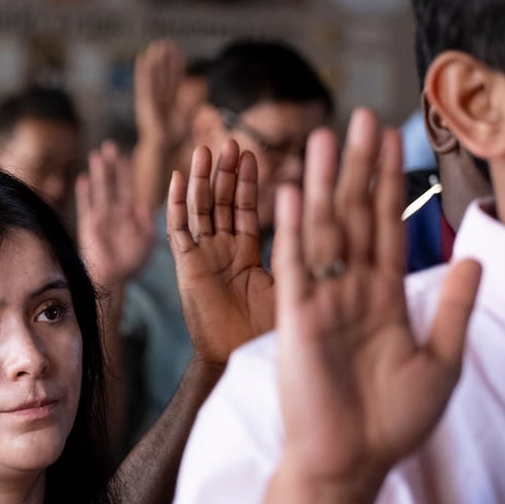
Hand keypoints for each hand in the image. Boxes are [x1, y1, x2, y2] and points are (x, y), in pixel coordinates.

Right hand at [76, 141, 153, 288]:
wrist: (112, 278)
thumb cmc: (131, 262)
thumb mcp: (147, 240)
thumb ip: (148, 221)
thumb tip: (146, 203)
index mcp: (130, 214)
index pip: (128, 187)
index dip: (126, 171)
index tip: (125, 154)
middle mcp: (115, 212)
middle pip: (114, 183)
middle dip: (112, 165)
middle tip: (111, 145)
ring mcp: (101, 217)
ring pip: (101, 189)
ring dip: (99, 172)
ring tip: (97, 154)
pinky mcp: (89, 224)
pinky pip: (86, 204)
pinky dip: (84, 192)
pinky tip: (82, 178)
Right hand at [134, 39, 187, 149]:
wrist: (162, 147)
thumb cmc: (173, 136)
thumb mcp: (187, 117)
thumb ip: (192, 104)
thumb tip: (202, 94)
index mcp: (171, 99)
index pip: (175, 77)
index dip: (176, 63)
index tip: (177, 49)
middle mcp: (160, 96)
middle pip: (164, 72)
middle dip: (165, 58)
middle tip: (166, 41)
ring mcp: (151, 97)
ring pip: (154, 74)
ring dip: (155, 60)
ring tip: (155, 45)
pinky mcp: (144, 101)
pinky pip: (144, 82)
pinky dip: (142, 70)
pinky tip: (142, 58)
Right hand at [166, 139, 275, 366]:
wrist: (240, 361)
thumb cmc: (268, 333)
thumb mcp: (290, 284)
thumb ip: (297, 254)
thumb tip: (329, 228)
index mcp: (245, 256)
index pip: (245, 210)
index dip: (247, 182)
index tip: (250, 153)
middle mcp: (221, 253)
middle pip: (221, 203)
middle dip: (225, 173)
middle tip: (230, 142)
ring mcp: (202, 258)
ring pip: (200, 210)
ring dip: (201, 180)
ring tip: (205, 150)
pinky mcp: (186, 268)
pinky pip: (178, 231)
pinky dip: (176, 204)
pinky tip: (175, 178)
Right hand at [272, 109, 481, 493]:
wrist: (353, 462)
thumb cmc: (395, 423)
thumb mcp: (442, 362)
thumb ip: (455, 309)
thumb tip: (474, 256)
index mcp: (385, 298)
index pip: (388, 227)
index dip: (390, 183)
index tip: (390, 139)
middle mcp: (351, 291)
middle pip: (356, 216)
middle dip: (359, 167)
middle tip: (360, 116)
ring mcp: (322, 301)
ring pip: (326, 229)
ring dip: (327, 183)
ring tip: (326, 135)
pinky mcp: (297, 318)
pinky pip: (296, 265)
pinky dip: (296, 227)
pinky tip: (298, 190)